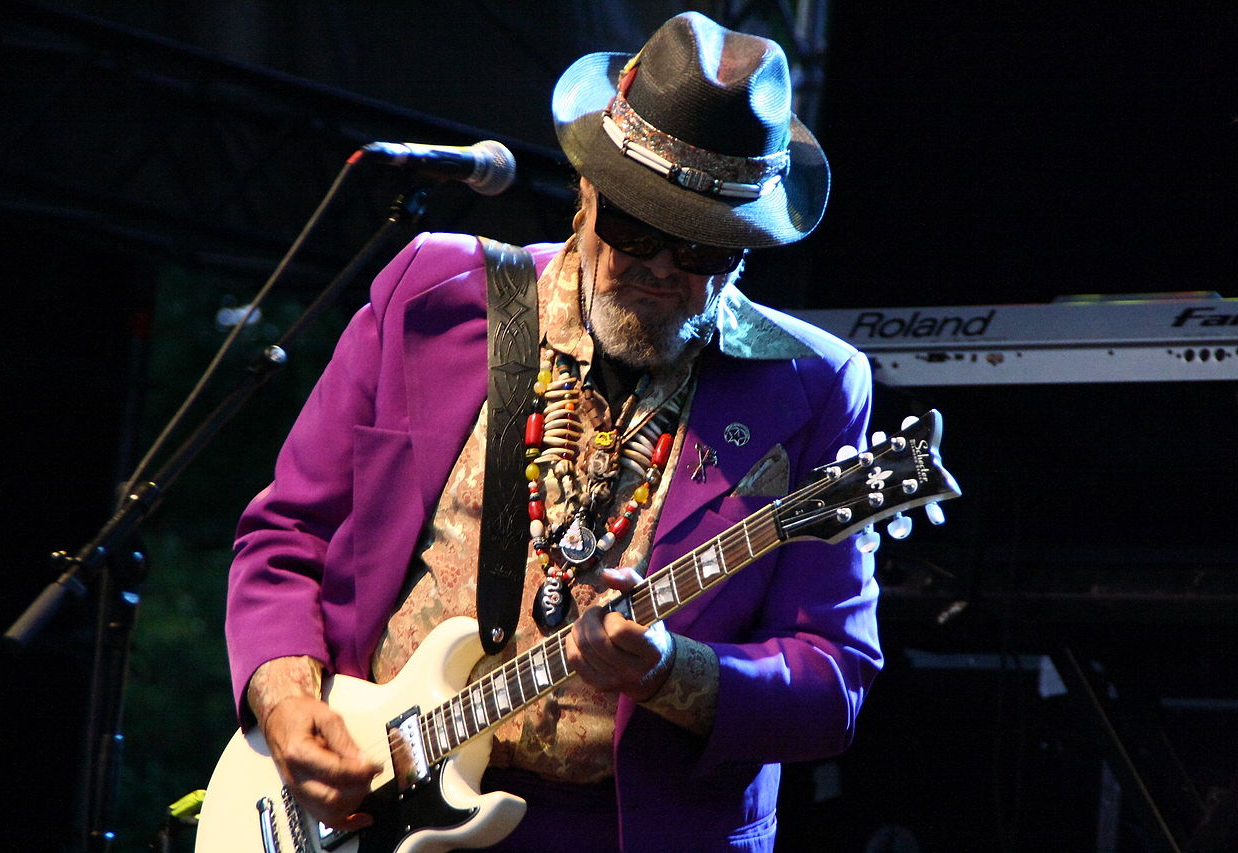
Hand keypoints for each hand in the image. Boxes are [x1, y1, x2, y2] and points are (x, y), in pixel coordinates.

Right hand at [261, 695, 381, 830]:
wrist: (281, 719)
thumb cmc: (301, 715)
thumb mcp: (326, 717)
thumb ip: (344, 741)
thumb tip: (363, 761)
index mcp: (298, 753)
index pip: (334, 771)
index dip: (360, 771)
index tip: (375, 765)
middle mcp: (295, 777)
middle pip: (331, 798)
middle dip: (358, 788)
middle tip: (370, 772)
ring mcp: (298, 790)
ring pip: (328, 812)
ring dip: (353, 802)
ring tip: (364, 782)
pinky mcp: (303, 797)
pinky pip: (323, 818)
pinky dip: (345, 822)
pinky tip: (363, 818)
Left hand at [567, 567, 675, 701]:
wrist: (654, 669)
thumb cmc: (648, 627)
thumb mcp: (647, 602)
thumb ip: (630, 581)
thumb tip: (605, 574)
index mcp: (651, 648)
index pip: (619, 631)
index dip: (611, 618)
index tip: (615, 613)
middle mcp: (634, 670)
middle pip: (596, 642)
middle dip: (589, 620)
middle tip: (595, 612)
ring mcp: (616, 681)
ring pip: (582, 650)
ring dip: (579, 629)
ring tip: (589, 622)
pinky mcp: (600, 685)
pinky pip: (574, 661)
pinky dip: (572, 643)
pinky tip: (581, 635)